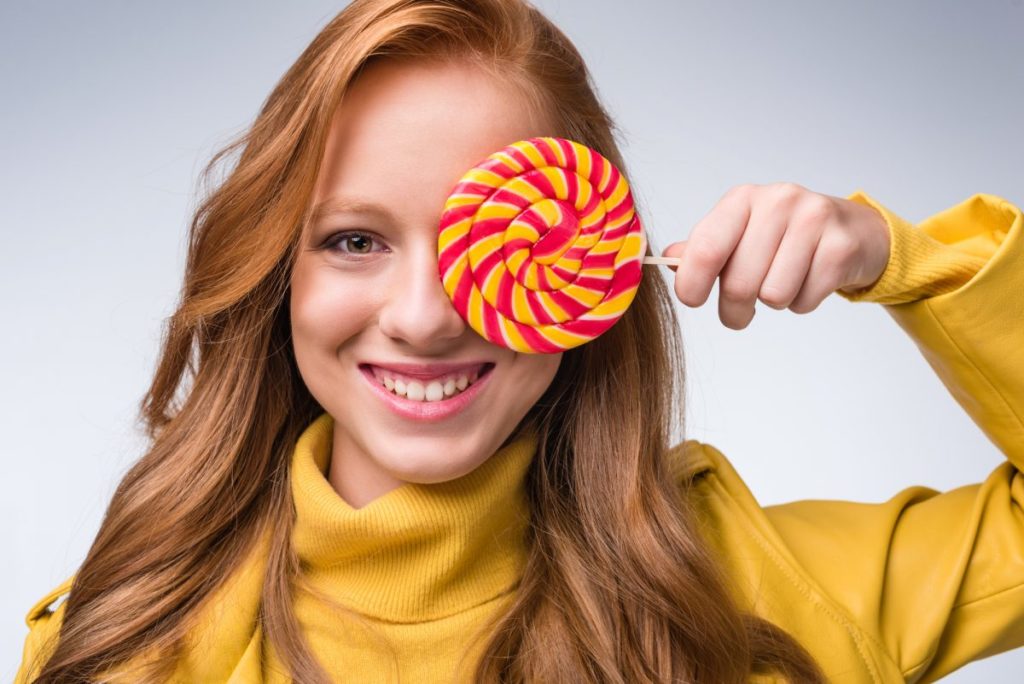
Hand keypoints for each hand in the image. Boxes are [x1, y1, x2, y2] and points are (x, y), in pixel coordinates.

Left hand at [661, 182, 890, 329]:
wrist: (854, 230)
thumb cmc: (784, 236)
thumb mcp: (739, 233)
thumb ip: (702, 248)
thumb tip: (668, 259)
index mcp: (742, 199)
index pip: (707, 247)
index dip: (692, 283)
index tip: (692, 299)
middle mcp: (777, 202)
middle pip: (739, 283)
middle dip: (734, 310)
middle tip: (739, 312)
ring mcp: (813, 220)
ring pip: (773, 296)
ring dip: (774, 303)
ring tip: (782, 282)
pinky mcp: (841, 246)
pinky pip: (804, 300)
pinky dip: (802, 303)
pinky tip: (809, 280)